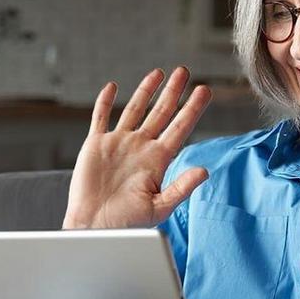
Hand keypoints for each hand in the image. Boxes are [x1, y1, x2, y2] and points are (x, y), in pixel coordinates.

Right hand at [63, 67, 211, 229]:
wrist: (94, 227)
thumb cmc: (128, 223)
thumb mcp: (160, 207)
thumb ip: (181, 187)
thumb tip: (204, 171)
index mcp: (158, 160)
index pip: (180, 127)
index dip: (192, 108)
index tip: (205, 91)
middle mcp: (141, 147)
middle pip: (161, 112)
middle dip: (173, 92)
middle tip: (184, 71)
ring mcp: (119, 143)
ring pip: (135, 109)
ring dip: (145, 91)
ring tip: (158, 73)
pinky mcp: (96, 144)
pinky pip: (101, 117)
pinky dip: (105, 102)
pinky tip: (113, 87)